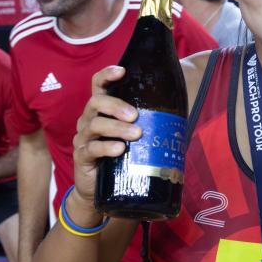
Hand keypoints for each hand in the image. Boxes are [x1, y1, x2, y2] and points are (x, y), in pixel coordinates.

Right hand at [72, 65, 136, 203]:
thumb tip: (180, 111)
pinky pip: (92, 148)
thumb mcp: (134, 137)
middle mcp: (88, 120)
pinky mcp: (81, 157)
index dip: (107, 75)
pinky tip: (120, 149)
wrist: (102, 190)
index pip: (99, 86)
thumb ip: (148, 123)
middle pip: (96, 102)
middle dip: (116, 105)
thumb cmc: (122, 157)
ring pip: (95, 124)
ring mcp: (83, 138)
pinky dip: (107, 147)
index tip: (122, 71)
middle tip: (135, 115)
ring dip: (117, 128)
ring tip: (136, 134)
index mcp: (101, 110)